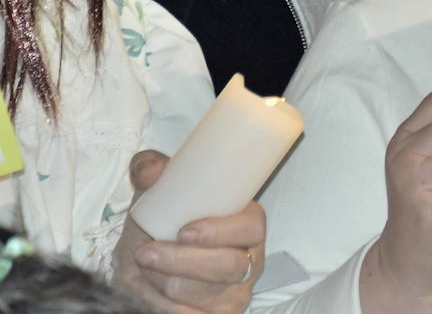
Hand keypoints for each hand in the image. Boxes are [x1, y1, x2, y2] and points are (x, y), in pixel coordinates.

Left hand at [111, 150, 264, 313]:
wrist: (142, 265)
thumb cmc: (159, 224)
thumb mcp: (154, 193)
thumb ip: (150, 170)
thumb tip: (151, 170)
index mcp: (248, 224)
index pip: (250, 227)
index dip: (221, 231)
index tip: (184, 231)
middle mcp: (250, 259)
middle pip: (226, 266)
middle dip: (180, 262)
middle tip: (146, 253)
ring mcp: (236, 292)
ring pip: (203, 294)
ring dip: (166, 283)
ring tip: (145, 269)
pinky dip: (164, 307)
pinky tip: (152, 293)